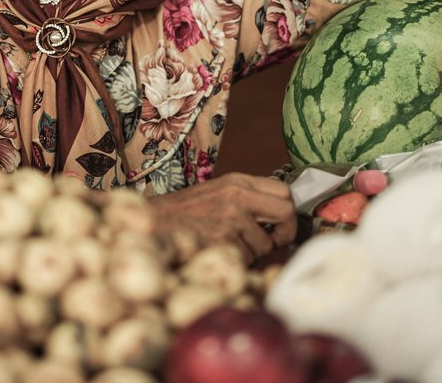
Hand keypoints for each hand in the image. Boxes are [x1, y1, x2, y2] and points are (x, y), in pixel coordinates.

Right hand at [147, 173, 297, 262]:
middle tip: (271, 240)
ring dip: (252, 252)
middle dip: (284, 232)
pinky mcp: (223, 242)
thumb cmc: (186, 212)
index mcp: (238, 181)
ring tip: (228, 243)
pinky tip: (218, 250)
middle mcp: (238, 197)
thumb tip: (281, 215)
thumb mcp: (219, 192)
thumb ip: (248, 198)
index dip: (287, 211)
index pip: (284, 192)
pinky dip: (236, 260)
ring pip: (265, 245)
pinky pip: (246, 259)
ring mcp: (231, 220)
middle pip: (286, 212)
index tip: (279, 224)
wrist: (153, 222)